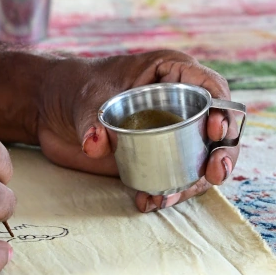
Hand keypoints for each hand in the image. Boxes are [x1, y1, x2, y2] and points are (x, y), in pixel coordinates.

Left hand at [35, 50, 239, 211]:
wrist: (50, 108)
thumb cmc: (73, 85)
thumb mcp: (84, 97)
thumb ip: (92, 120)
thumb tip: (96, 144)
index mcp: (171, 73)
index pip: (213, 89)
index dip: (224, 111)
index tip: (215, 132)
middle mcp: (179, 102)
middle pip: (220, 130)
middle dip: (223, 155)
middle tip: (212, 174)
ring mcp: (171, 132)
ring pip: (202, 159)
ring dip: (195, 182)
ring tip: (167, 196)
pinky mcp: (158, 157)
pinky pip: (176, 177)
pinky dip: (168, 193)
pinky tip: (148, 201)